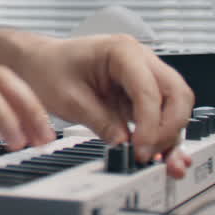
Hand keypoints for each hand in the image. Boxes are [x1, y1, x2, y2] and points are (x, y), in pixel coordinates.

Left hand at [14, 34, 194, 177]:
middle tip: (150, 154)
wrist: (37, 62)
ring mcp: (144, 74)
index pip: (149, 90)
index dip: (150, 124)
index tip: (140, 149)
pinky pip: (163, 113)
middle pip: (177, 94)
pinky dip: (165, 135)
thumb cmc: (48, 69)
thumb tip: (126, 145)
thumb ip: (100, 122)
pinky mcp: (141, 93)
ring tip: (165, 164)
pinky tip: (163, 155)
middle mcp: (140, 59)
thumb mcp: (68, 99)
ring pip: (176, 105)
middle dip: (169, 128)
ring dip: (172, 135)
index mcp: (121, 51)